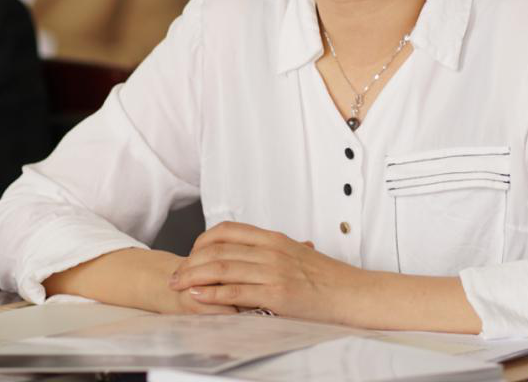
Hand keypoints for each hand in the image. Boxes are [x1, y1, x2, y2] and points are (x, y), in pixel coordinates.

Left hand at [167, 222, 361, 322]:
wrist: (352, 294)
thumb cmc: (328, 279)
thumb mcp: (297, 254)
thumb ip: (272, 252)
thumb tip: (252, 254)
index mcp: (274, 238)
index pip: (228, 230)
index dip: (202, 241)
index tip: (190, 254)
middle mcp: (271, 250)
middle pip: (218, 249)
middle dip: (190, 262)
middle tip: (175, 274)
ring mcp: (273, 271)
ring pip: (222, 268)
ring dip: (194, 277)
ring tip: (178, 286)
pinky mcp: (276, 294)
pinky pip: (236, 291)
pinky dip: (212, 294)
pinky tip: (198, 297)